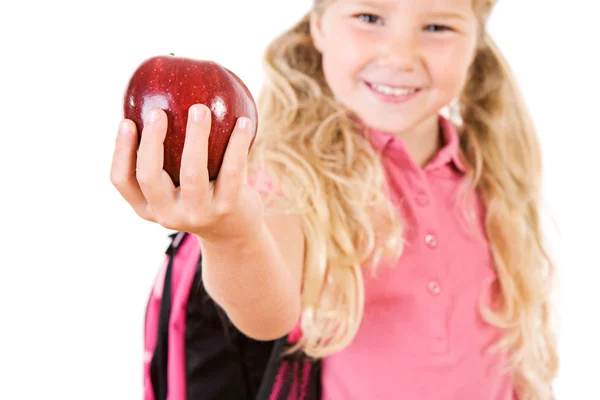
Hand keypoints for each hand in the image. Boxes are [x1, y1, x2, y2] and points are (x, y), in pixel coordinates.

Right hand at [110, 103, 263, 242]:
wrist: (234, 232)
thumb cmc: (199, 194)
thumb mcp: (175, 183)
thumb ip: (162, 153)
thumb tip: (153, 98)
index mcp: (148, 206)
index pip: (122, 181)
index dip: (120, 151)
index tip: (126, 121)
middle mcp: (168, 215)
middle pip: (151, 177)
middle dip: (151, 141)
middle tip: (157, 111)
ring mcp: (198, 214)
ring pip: (192, 173)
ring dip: (195, 137)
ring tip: (200, 109)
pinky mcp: (227, 208)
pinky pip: (231, 171)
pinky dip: (237, 144)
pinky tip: (243, 122)